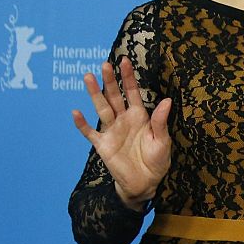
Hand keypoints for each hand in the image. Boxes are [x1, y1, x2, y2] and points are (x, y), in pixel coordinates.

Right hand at [70, 59, 170, 210]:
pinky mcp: (102, 144)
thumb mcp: (162, 141)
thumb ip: (161, 122)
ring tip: (88, 77)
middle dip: (110, 80)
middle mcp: (124, 119)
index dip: (128, 77)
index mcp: (140, 116)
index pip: (133, 92)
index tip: (124, 61)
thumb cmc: (157, 161)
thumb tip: (167, 101)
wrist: (145, 183)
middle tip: (104, 64)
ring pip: (101, 108)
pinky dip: (82, 124)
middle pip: (115, 96)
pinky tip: (76, 112)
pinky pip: (90, 132)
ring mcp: (111, 130)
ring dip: (95, 94)